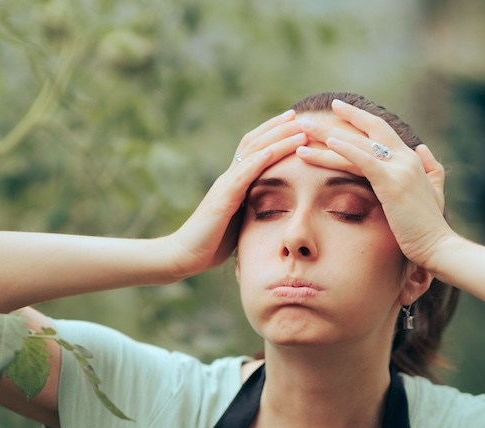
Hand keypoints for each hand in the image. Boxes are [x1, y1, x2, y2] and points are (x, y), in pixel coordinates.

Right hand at [164, 109, 308, 278]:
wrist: (185, 255)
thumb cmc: (212, 242)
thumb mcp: (240, 220)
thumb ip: (253, 207)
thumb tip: (277, 206)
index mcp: (234, 182)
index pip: (255, 149)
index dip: (274, 134)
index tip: (296, 122)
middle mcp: (229, 178)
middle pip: (254, 143)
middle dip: (278, 128)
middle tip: (300, 115)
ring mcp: (224, 187)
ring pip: (252, 154)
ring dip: (277, 139)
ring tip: (298, 128)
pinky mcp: (222, 201)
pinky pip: (241, 176)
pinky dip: (258, 161)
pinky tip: (273, 151)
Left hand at [294, 99, 457, 270]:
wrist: (439, 247)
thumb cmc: (430, 227)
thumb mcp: (434, 192)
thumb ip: (431, 169)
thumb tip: (424, 149)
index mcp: (411, 159)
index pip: (380, 130)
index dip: (358, 119)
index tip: (336, 109)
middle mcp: (406, 158)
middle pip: (367, 130)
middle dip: (336, 121)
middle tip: (306, 118)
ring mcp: (399, 169)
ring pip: (358, 145)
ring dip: (327, 136)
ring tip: (302, 130)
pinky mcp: (392, 183)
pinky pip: (364, 160)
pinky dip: (345, 150)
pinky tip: (327, 144)